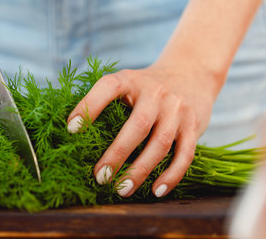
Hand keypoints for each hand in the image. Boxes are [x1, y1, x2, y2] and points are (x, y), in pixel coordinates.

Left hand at [67, 62, 215, 197]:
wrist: (191, 73)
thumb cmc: (146, 86)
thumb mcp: (128, 81)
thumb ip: (107, 100)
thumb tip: (72, 130)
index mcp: (132, 80)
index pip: (109, 87)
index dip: (89, 106)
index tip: (71, 129)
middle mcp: (157, 93)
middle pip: (139, 125)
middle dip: (118, 154)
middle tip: (100, 176)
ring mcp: (177, 110)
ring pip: (161, 144)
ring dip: (140, 171)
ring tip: (122, 189)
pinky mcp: (194, 126)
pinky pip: (184, 155)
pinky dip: (171, 176)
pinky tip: (156, 191)